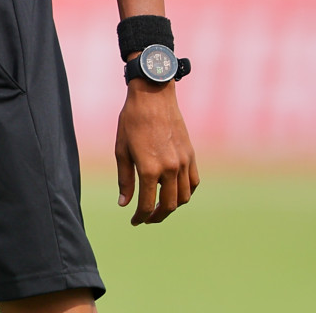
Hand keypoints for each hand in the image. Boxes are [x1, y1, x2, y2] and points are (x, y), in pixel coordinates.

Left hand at [115, 74, 198, 224]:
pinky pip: (194, 182)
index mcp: (149, 168)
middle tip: (147, 219)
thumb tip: (124, 204)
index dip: (140, 217)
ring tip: (160, 207)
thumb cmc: (131, 121)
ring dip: (172, 206)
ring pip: (184, 197)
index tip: (134, 221)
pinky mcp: (191, 154)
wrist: (153, 95)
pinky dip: (186, 192)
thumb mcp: (121, 150)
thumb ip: (125, 180)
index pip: (147, 204)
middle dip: (157, 217)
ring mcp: (184, 162)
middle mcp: (170, 168)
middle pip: (168, 205)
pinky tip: (175, 192)